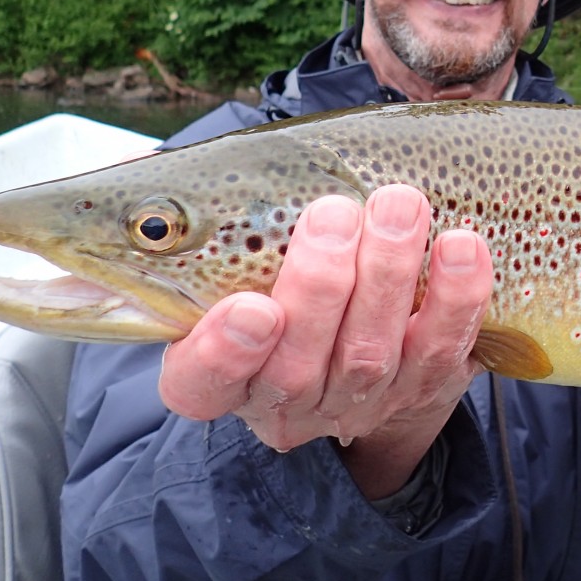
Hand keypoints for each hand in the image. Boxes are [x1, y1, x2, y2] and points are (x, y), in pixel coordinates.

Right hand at [157, 185, 494, 497]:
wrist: (368, 335)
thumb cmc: (279, 270)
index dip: (223, 353)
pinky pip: (444, 346)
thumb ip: (185, 229)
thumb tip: (120, 181)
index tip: (251, 307)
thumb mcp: (222, 259)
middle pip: (296, 364)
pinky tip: (461, 245)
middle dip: (320, 284)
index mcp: (221, 373)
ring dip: (388, 273)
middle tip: (333, 211)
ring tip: (399, 203)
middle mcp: (286, 399)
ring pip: (370, 353)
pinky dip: (456, 296)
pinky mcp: (425, 383)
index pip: (203, 384)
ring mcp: (359, 399)